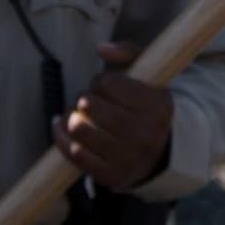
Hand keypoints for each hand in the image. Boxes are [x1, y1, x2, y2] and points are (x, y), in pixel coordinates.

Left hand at [53, 43, 173, 190]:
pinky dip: (61, 138)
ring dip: (71, 116)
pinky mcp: (111, 176)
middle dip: (83, 98)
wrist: (163, 152)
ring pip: (80, 130)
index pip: (109, 84)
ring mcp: (128, 158)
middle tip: (88, 99)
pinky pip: (75, 155)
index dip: (100, 80)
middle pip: (91, 106)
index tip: (104, 84)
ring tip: (76, 113)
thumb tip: (101, 48)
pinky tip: (60, 126)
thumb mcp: (149, 76)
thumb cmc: (148, 107)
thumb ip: (127, 54)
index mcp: (158, 106)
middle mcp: (145, 134)